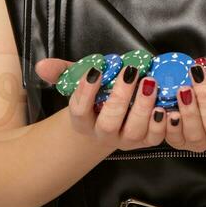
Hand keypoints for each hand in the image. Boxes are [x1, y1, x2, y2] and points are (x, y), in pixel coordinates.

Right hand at [34, 57, 166, 152]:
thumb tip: (42, 65)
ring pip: (133, 132)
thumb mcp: (80, 80)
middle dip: (120, 98)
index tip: (96, 70)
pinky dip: (160, 123)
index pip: (79, 109)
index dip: (86, 91)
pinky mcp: (145, 141)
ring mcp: (125, 140)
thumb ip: (64, 71)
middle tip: (130, 72)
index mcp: (83, 120)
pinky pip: (154, 138)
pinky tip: (163, 104)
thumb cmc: (96, 95)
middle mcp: (103, 134)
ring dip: (143, 107)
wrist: (110, 120)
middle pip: (108, 124)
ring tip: (150, 82)